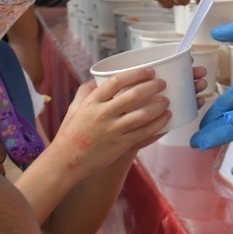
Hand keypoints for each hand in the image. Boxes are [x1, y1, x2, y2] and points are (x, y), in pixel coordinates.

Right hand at [49, 68, 171, 175]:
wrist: (66, 162)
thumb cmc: (70, 134)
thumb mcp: (74, 108)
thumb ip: (86, 91)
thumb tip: (98, 78)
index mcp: (92, 102)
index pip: (117, 81)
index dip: (136, 74)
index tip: (149, 71)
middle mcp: (103, 115)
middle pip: (133, 95)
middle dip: (152, 87)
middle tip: (162, 83)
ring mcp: (112, 131)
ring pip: (142, 115)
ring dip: (158, 107)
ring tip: (167, 102)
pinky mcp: (120, 146)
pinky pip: (143, 134)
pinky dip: (157, 126)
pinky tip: (165, 121)